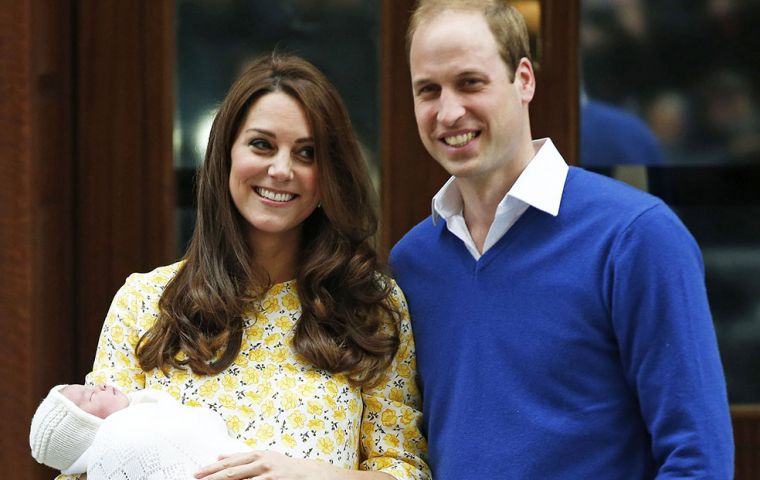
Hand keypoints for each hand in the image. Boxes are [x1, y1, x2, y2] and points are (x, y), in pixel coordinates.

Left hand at [194, 450, 334, 479]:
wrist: (309, 473)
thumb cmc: (285, 467)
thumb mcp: (264, 457)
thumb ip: (243, 457)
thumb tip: (220, 455)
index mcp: (257, 455)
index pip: (229, 462)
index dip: (212, 468)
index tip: (198, 473)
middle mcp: (261, 462)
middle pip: (231, 471)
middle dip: (212, 476)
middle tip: (197, 478)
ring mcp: (267, 474)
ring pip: (239, 479)